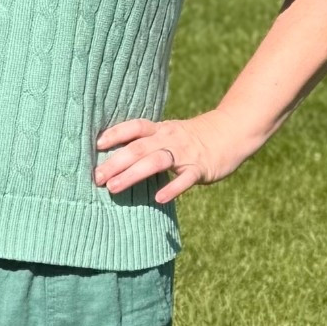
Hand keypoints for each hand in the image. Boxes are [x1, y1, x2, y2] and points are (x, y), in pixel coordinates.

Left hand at [94, 109, 249, 204]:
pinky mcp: (200, 168)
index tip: (96, 145)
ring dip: (133, 174)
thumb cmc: (193, 138)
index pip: (134, 128)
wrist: (231, 132)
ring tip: (114, 188)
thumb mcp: (169, 133)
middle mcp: (169, 139)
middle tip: (96, 177)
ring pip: (156, 161)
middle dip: (115, 162)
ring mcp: (185, 153)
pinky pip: (185, 178)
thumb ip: (147, 143)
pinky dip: (173, 187)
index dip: (115, 134)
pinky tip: (159, 197)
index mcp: (160, 130)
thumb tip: (116, 158)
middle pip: (138, 148)